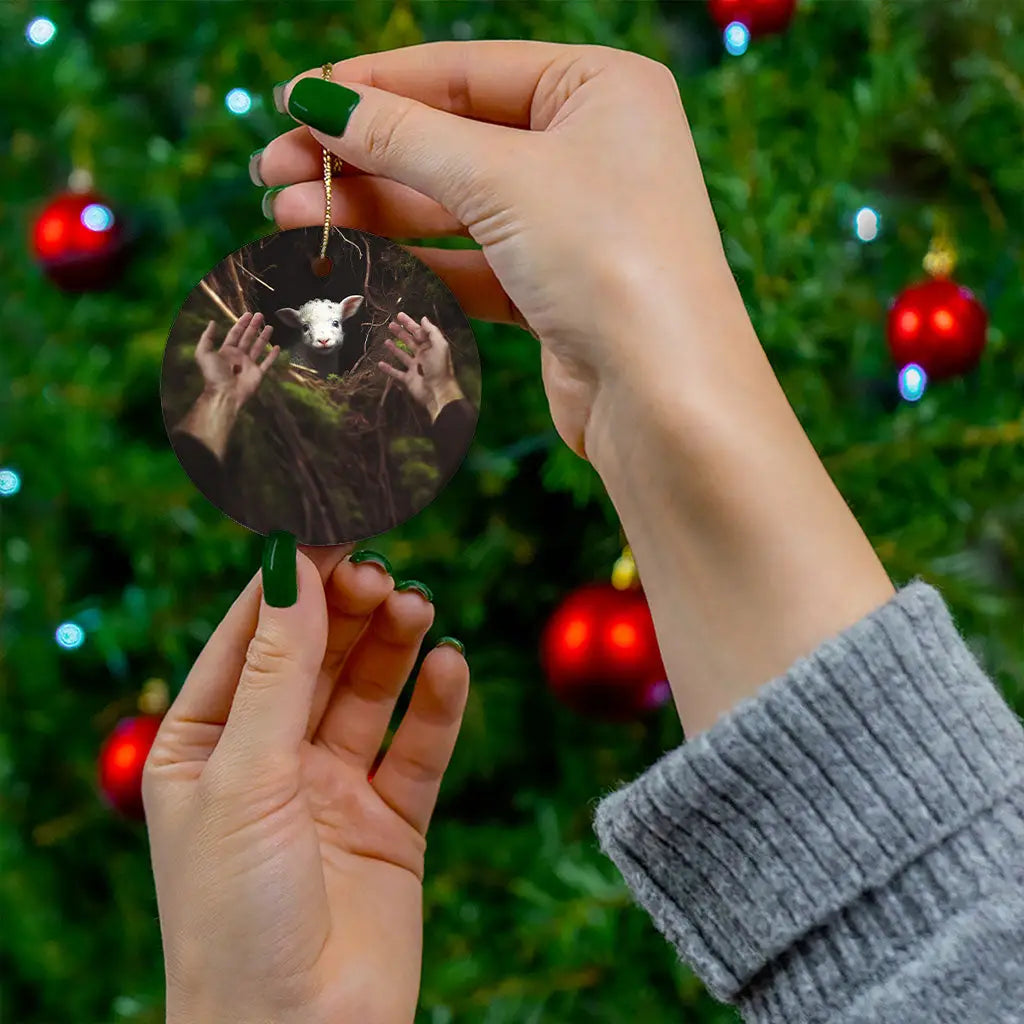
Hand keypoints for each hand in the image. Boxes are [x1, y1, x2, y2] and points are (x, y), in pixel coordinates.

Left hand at [143, 545, 468, 1023]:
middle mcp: (269, 759)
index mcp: (205, 745)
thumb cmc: (236, 916)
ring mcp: (332, 788)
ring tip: (416, 607)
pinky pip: (418, 748)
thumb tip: (292, 565)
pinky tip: (450, 666)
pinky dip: (437, 705)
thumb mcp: (245, 776)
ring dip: (393, 645)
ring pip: (369, 692)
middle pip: (316, 656)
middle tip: (379, 572)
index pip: (250, 637)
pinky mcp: (391, 821)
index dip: (290, 579)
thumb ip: (277, 670)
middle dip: (346, 609)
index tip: (330, 522)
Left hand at [195, 311, 278, 407]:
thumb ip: (207, 337)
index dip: (241, 323)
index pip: (235, 334)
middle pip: (247, 338)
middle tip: (260, 315)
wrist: (224, 393)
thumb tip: (212, 322)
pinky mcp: (258, 374)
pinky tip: (277, 347)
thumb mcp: (203, 353)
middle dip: (253, 326)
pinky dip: (272, 356)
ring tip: (270, 326)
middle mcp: (239, 356)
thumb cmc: (213, 374)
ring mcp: (249, 365)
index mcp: (227, 351)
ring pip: (258, 347)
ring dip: (264, 337)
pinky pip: (267, 363)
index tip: (248, 314)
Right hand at [258, 42, 744, 458]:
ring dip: (374, 211)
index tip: (293, 100)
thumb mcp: (500, 178)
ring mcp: (574, 223)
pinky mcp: (555, 289)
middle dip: (360, 156)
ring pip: (454, 206)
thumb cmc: (609, 260)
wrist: (665, 397)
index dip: (373, 85)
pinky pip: (470, 262)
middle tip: (272, 171)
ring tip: (289, 218)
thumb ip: (404, 137)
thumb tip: (318, 99)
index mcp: (600, 88)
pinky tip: (351, 260)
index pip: (463, 71)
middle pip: (451, 139)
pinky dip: (413, 262)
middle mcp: (592, 149)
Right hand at [378, 313, 464, 421]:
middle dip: (401, 333)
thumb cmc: (439, 367)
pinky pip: (396, 373)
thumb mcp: (439, 345)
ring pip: (402, 355)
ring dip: (394, 348)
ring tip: (386, 340)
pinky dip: (388, 369)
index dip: (409, 323)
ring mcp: (415, 367)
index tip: (399, 315)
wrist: (437, 391)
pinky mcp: (408, 379)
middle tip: (390, 324)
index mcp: (430, 347)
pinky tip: (380, 363)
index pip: (419, 332)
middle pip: (410, 341)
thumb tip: (423, 318)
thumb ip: (432, 331)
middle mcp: (423, 356)